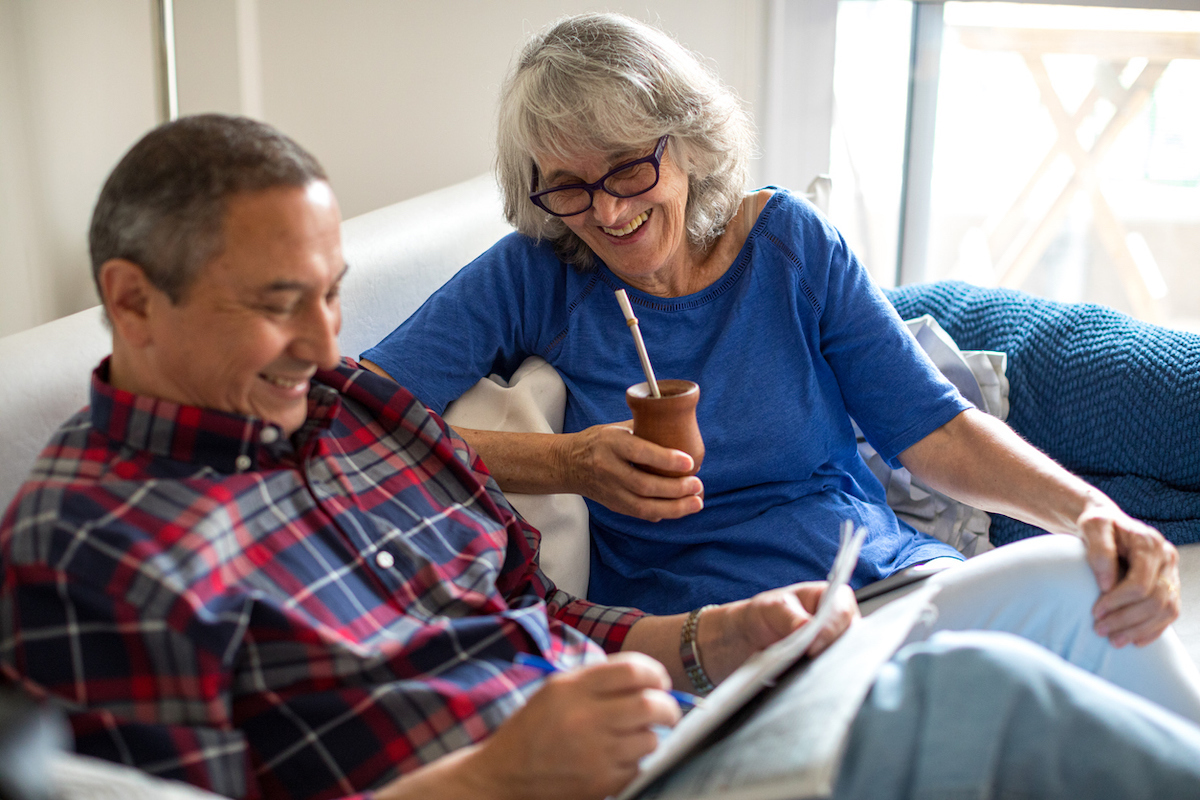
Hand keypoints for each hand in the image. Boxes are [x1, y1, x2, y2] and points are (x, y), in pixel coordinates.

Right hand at [462, 653, 681, 799]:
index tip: (660, 682)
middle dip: (668, 706)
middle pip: (651, 705)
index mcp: (573, 688)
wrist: (505, 774)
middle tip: (667, 710)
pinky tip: (618, 757)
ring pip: (650, 739)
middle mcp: (585, 719)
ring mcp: (594, 754)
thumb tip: (649, 678)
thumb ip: (598, 679)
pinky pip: (638, 766)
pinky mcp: (600, 783)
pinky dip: (636, 761)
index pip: (633, 670)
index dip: (656, 673)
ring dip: (650, 735)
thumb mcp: (556, 689)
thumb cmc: (534, 727)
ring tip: (635, 735)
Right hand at [558, 422, 703, 520]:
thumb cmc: (600, 441)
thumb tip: (682, 432)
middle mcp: (608, 469)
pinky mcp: (613, 505)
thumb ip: (646, 431)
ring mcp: (609, 491)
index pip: (640, 452)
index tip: (689, 461)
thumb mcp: (618, 429)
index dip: (666, 459)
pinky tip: (680, 509)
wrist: (568, 463)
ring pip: (644, 506)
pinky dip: (662, 513)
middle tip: (698, 484)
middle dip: (676, 489)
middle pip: (645, 485)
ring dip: (674, 507)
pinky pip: (640, 514)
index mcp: (610, 443)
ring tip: (696, 502)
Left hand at [696, 582, 859, 684]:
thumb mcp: (770, 610)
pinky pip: (832, 676)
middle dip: (832, 652)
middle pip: (850, 639)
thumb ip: (790, 617)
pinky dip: (819, 681)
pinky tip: (804, 685)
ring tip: (804, 676)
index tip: (813, 647)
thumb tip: (807, 628)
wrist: (745, 640)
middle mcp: (838, 622)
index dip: (832, 630)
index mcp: (829, 597)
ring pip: (843, 660)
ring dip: (826, 669)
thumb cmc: (762, 616)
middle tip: (810, 665)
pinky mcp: (827, 667)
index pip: (843, 612)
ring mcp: (834, 646)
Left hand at [1079, 495, 1180, 646]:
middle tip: (1100, 630)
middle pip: (1155, 600)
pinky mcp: (1169, 584)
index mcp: (1149, 543)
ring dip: (1140, 629)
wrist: (1107, 522)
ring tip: (1114, 640)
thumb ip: (1100, 551)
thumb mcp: (1092, 526)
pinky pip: (1170, 612)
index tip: (1095, 612)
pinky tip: (1136, 641)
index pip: (1140, 583)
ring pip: (1166, 610)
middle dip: (1127, 619)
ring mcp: (1171, 572)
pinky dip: (1154, 629)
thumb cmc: (1097, 524)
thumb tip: (1107, 584)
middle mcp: (1167, 557)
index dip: (1118, 601)